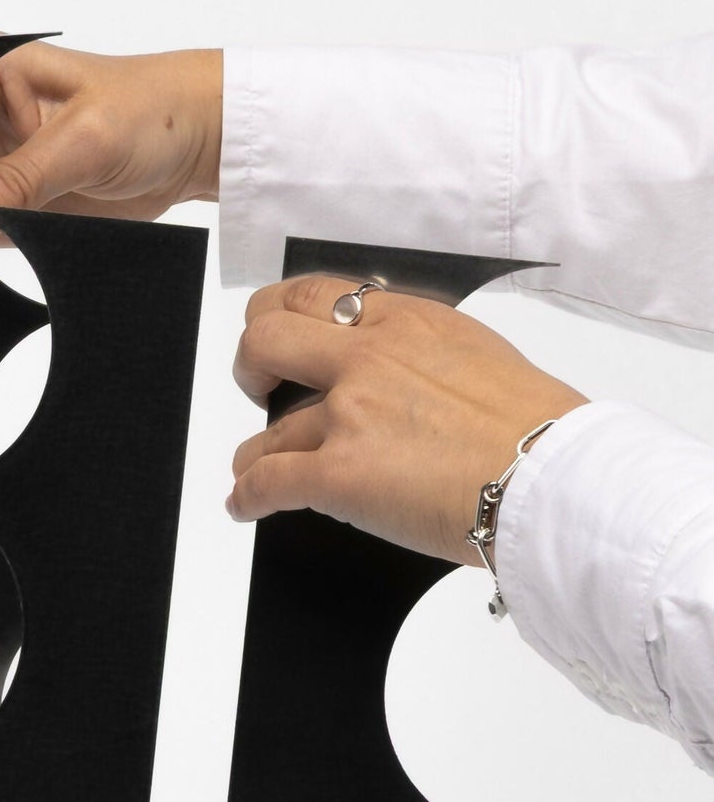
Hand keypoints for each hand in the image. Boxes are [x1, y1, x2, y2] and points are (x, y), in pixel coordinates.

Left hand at [228, 275, 587, 562]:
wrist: (555, 478)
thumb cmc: (539, 430)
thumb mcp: (478, 357)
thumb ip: (422, 357)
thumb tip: (400, 377)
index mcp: (406, 322)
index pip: (314, 295)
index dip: (281, 317)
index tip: (280, 339)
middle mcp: (368, 359)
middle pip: (266, 338)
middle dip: (252, 366)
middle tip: (259, 389)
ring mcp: (349, 415)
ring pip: (268, 430)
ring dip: (258, 453)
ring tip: (260, 468)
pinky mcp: (339, 474)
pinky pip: (266, 482)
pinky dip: (247, 497)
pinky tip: (246, 505)